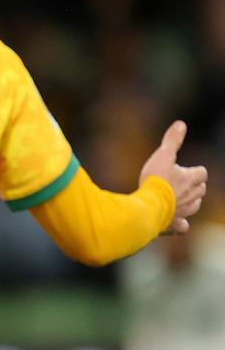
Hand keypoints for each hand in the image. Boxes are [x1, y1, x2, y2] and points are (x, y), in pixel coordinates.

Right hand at [139, 120, 208, 234]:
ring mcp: (184, 211)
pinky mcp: (174, 224)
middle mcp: (192, 196)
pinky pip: (182, 226)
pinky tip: (177, 223)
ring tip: (180, 199)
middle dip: (195, 186)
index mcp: (191, 179)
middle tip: (182, 183)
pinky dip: (181, 224)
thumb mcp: (163, 155)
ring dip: (190, 202)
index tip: (186, 169)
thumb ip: (172, 140)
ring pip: (194, 206)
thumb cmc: (155, 179)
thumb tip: (181, 124)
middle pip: (201, 190)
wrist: (147, 206)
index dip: (195, 170)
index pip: (202, 172)